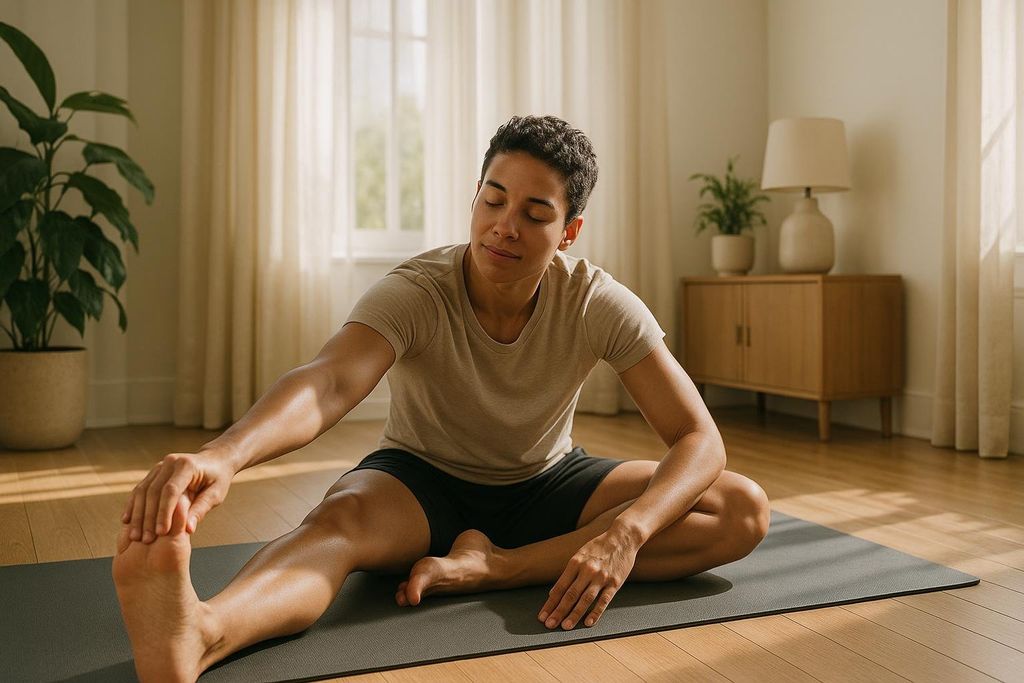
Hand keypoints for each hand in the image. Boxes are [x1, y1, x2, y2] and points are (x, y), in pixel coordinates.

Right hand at [121, 449, 235, 542]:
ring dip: (137, 514)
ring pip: (142, 491)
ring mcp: (160, 466)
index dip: (164, 512)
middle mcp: (170, 462)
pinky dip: (133, 505)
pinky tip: (127, 521)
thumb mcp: (216, 494)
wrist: (214, 460)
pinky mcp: (154, 472)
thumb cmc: (218, 478)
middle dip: (148, 517)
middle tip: (145, 539)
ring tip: (135, 536)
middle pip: (153, 491)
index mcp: (187, 466)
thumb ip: (201, 510)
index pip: (171, 491)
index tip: (161, 533)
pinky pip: (140, 489)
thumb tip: (188, 530)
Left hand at [537, 528, 638, 629]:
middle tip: (549, 624)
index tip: (543, 615)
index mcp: (576, 562)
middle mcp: (587, 570)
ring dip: (574, 614)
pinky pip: (604, 600)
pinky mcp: (615, 583)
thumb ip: (569, 573)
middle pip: (570, 594)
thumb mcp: (580, 554)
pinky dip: (596, 612)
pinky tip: (588, 623)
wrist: (622, 538)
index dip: (550, 603)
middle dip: (558, 611)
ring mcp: (602, 577)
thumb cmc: (599, 547)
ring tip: (565, 627)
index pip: (560, 587)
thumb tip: (554, 592)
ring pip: (586, 599)